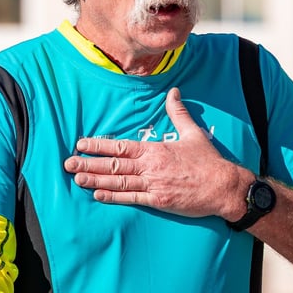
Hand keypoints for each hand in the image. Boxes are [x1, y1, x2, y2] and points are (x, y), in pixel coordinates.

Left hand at [63, 87, 249, 219]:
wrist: (223, 186)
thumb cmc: (209, 161)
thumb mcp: (193, 133)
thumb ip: (178, 112)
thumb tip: (174, 92)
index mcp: (156, 150)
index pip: (120, 146)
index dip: (99, 146)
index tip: (81, 145)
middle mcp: (151, 166)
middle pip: (113, 164)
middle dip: (88, 164)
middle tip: (68, 164)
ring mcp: (153, 185)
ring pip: (118, 181)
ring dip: (95, 180)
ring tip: (76, 179)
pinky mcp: (158, 201)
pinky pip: (131, 198)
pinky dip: (113, 196)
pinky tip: (98, 195)